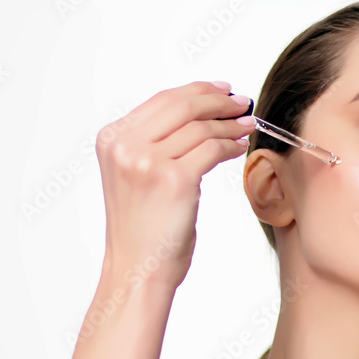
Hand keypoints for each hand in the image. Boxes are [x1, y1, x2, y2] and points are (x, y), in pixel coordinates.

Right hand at [94, 80, 253, 290]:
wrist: (138, 269)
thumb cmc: (142, 229)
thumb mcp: (135, 175)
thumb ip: (153, 143)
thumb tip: (199, 113)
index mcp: (112, 139)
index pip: (162, 101)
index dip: (197, 90)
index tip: (221, 90)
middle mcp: (125, 145)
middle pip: (182, 106)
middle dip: (217, 100)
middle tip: (242, 102)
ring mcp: (147, 161)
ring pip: (200, 127)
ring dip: (229, 123)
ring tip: (247, 124)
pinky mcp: (174, 179)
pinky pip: (212, 149)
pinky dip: (230, 145)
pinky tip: (239, 146)